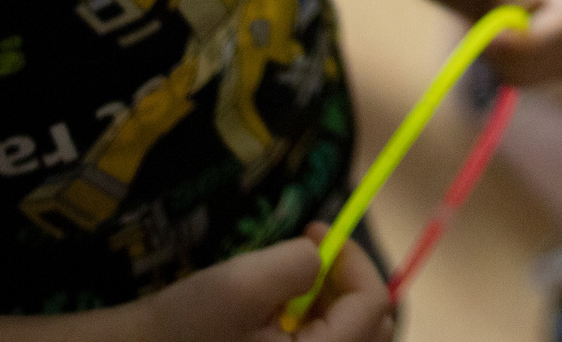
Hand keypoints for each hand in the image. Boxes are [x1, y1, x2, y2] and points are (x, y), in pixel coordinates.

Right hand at [135, 235, 389, 341]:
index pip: (374, 305)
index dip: (354, 258)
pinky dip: (317, 324)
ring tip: (288, 287)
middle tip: (308, 255)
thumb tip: (324, 257)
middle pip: (374, 327)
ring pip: (355, 338)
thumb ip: (298, 263)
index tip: (316, 230)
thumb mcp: (243, 284)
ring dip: (333, 303)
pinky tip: (280, 314)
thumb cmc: (187, 326)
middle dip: (349, 281)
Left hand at [386, 0, 561, 85]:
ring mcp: (543, 8)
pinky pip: (534, 67)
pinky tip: (484, 50)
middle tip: (485, 46)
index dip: (534, 41)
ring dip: (522, 69)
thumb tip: (525, 31)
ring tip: (484, 47)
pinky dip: (512, 70)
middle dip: (529, 58)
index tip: (489, 38)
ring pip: (558, 62)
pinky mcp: (520, 28)